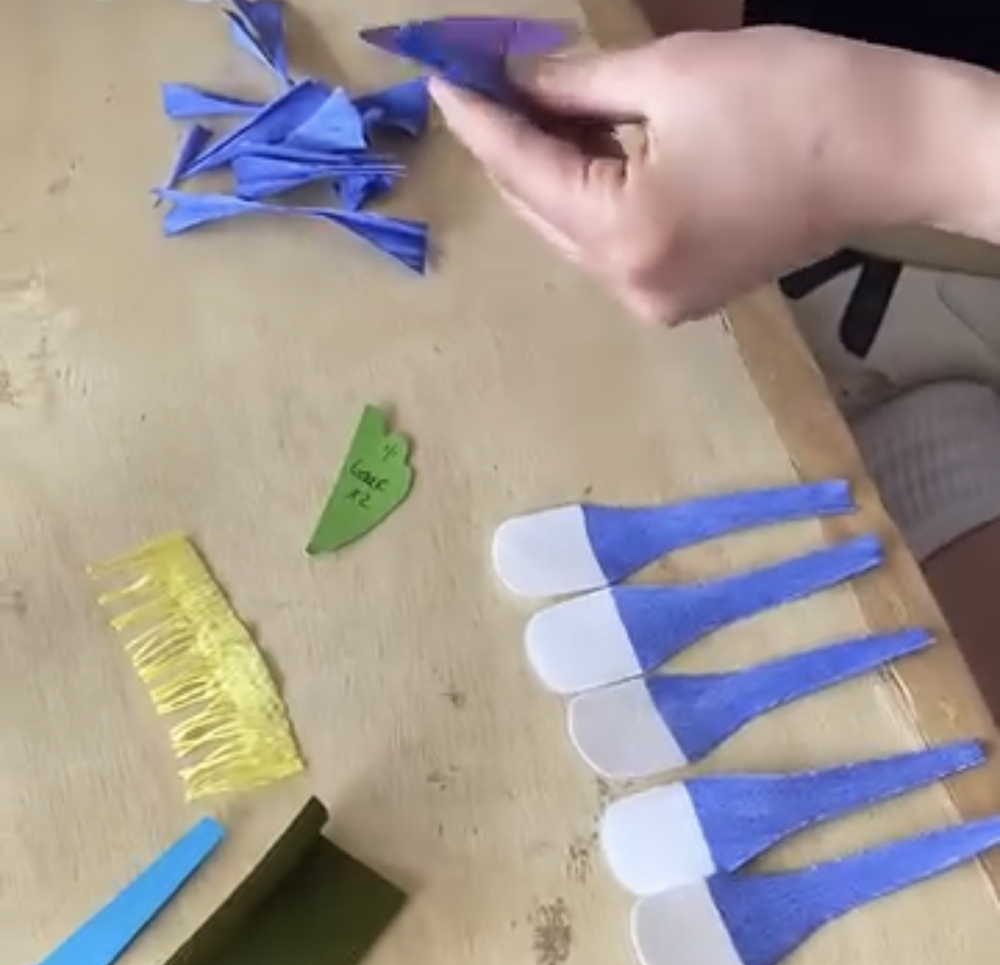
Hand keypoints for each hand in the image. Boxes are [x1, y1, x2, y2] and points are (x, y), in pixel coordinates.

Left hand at [430, 27, 974, 323]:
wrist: (892, 153)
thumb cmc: (795, 101)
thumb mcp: (673, 74)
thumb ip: (578, 85)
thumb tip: (520, 80)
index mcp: (625, 234)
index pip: (525, 171)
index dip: (479, 121)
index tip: (442, 81)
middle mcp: (629, 286)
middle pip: (539, 211)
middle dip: (507, 149)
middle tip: (482, 88)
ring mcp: (655, 302)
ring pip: (570, 233)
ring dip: (544, 176)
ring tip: (526, 112)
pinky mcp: (679, 299)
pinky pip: (607, 247)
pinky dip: (585, 201)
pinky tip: (577, 154)